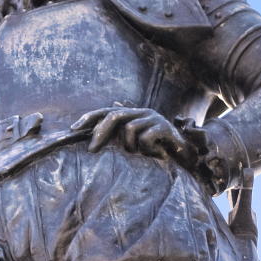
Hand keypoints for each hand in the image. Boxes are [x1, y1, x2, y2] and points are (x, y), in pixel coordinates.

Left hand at [70, 104, 192, 161]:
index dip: (89, 118)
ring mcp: (153, 118)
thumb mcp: (138, 138)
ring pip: (129, 129)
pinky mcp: (164, 127)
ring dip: (131, 146)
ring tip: (141, 154)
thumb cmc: (158, 146)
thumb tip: (110, 107)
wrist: (186, 152)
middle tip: (92, 150)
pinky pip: (145, 138)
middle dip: (100, 133)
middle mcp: (142, 112)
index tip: (73, 129)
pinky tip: (156, 154)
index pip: (106, 111)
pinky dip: (146, 149)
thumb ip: (123, 127)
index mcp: (132, 113)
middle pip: (114, 116)